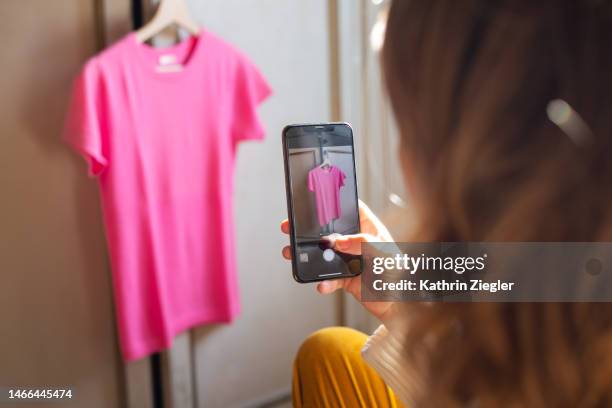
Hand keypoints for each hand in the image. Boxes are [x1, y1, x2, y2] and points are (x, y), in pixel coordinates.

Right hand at [281, 200, 396, 321]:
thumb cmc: (397, 275)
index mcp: (368, 228)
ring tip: (292, 254)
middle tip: (290, 227)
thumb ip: (364, 244)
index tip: (316, 201)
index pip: (350, 210)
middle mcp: (355, 241)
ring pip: (322, 253)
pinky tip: (321, 285)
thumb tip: (339, 241)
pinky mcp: (343, 277)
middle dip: (308, 229)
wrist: (396, 304)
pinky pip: (328, 278)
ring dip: (307, 255)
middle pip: (328, 230)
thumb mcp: (385, 254)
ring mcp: (347, 259)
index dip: (334, 204)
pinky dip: (322, 282)